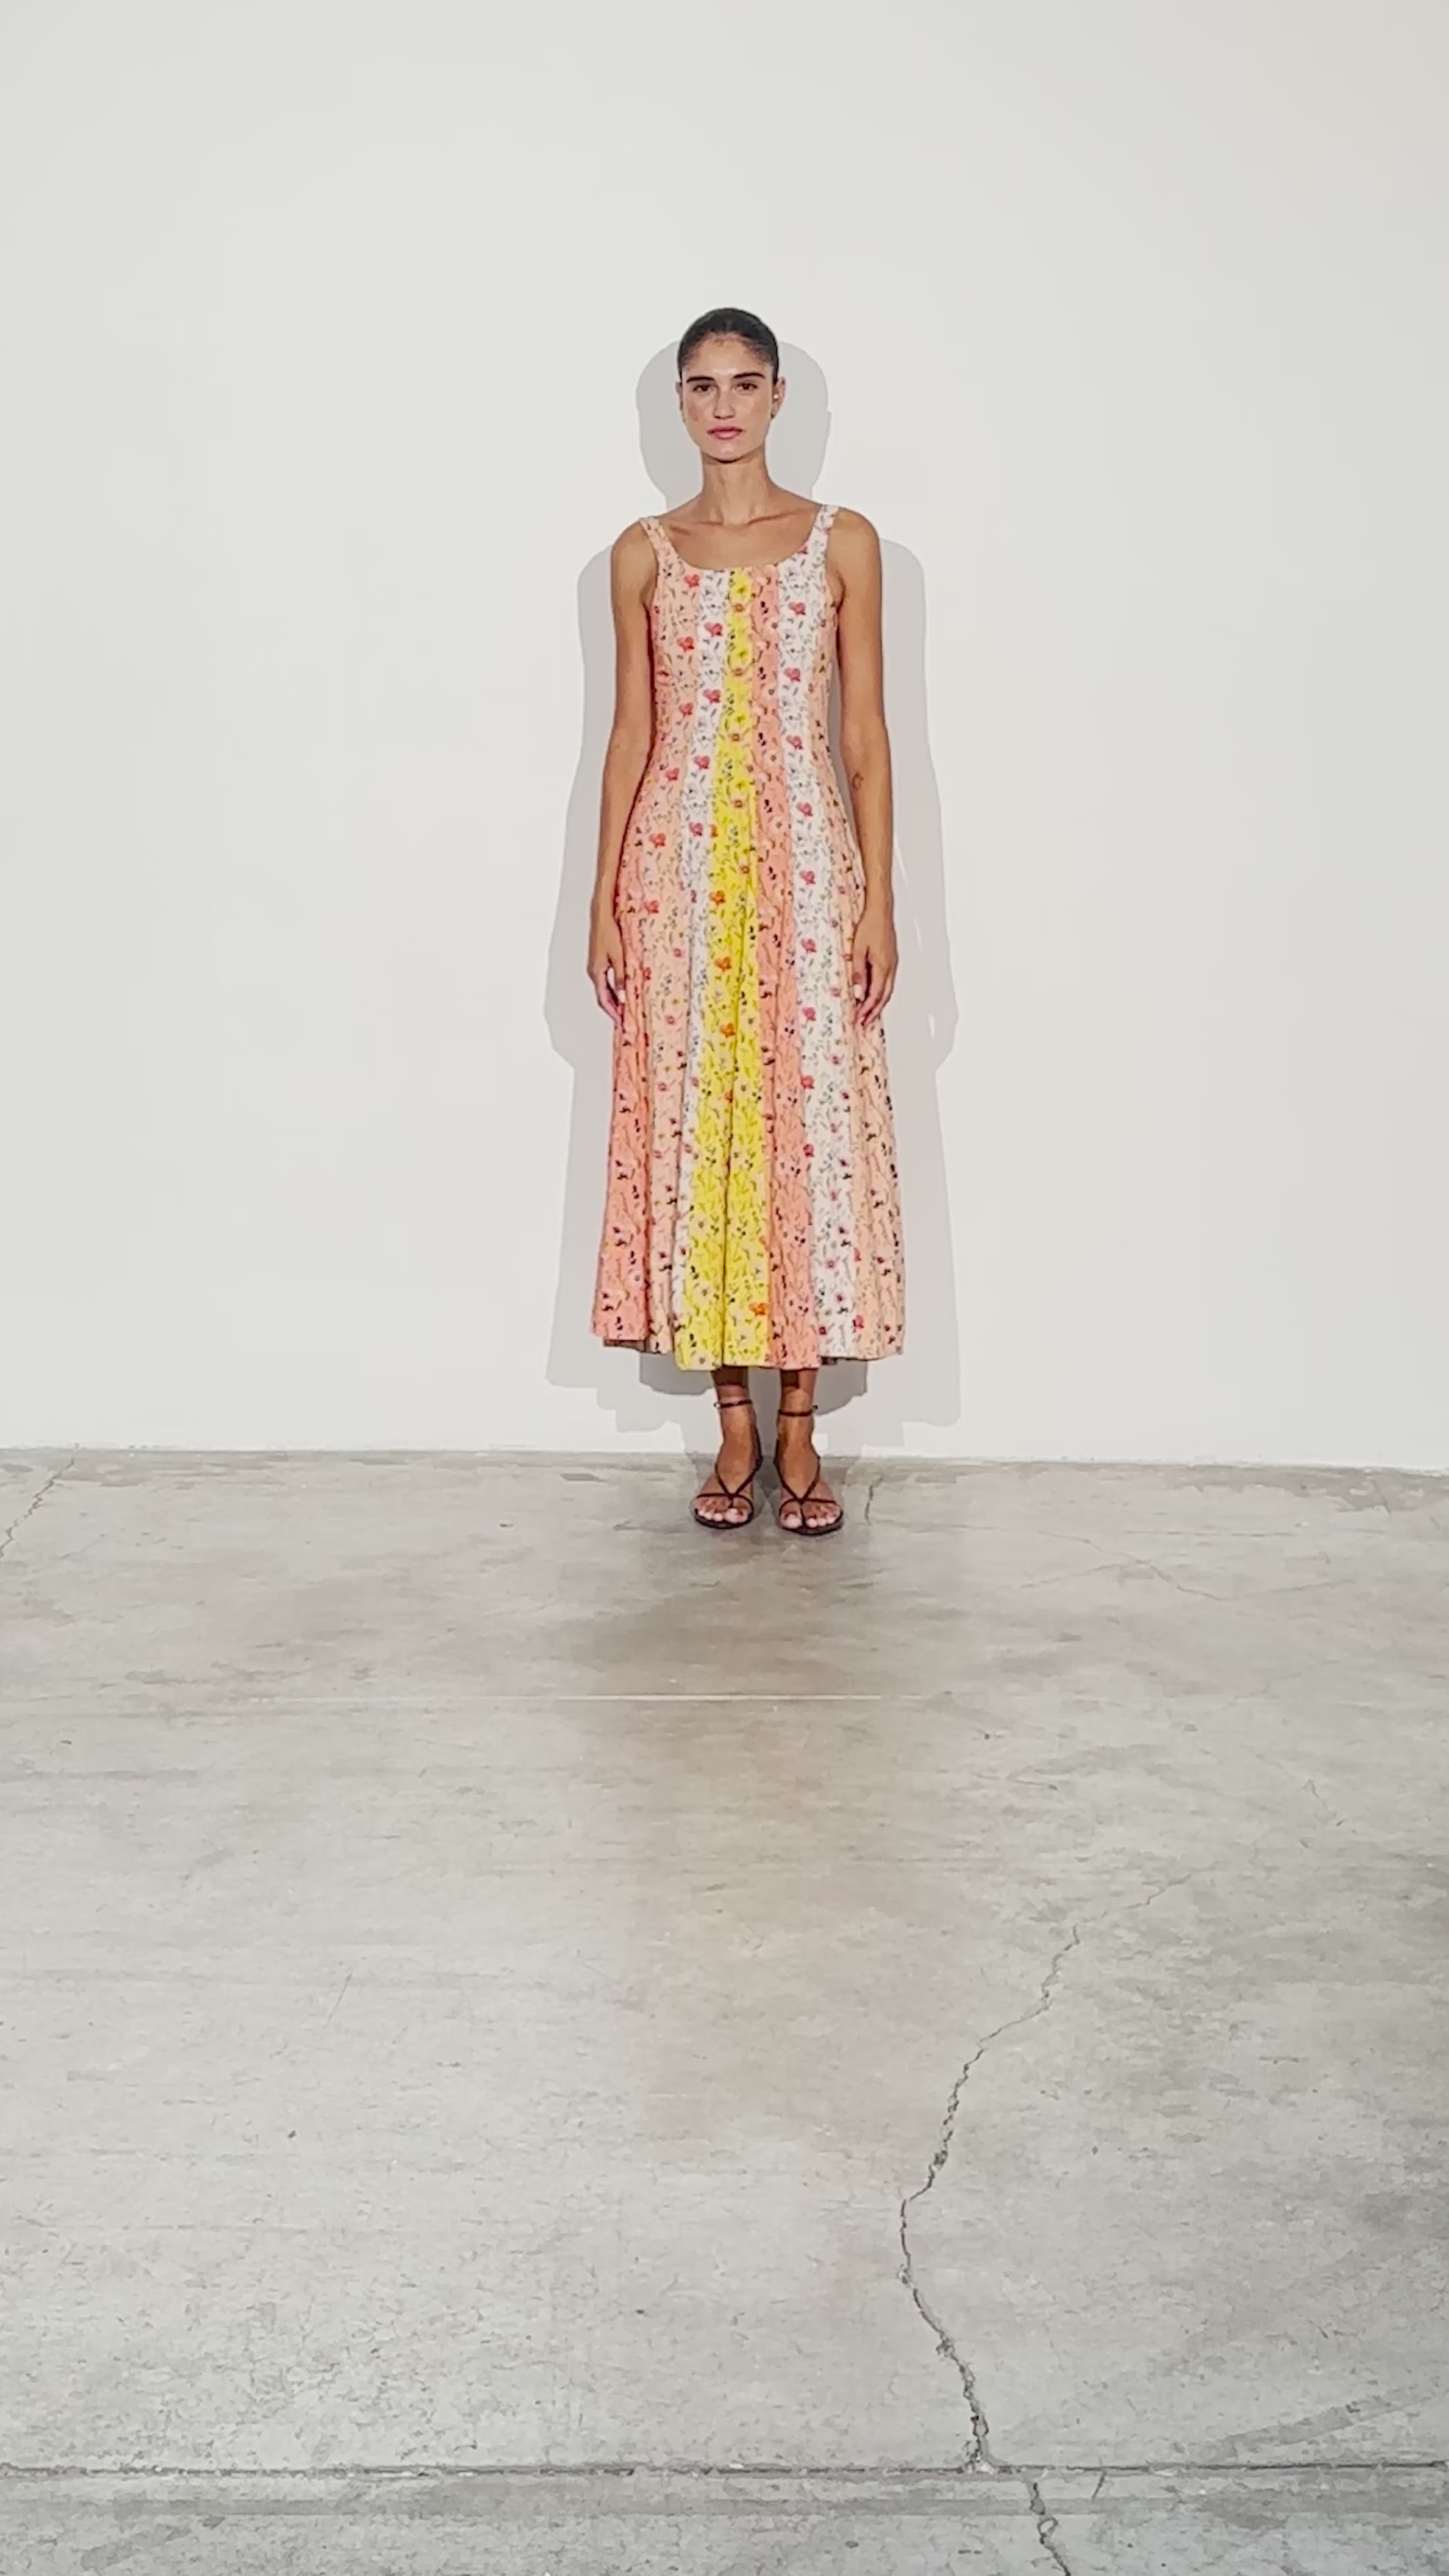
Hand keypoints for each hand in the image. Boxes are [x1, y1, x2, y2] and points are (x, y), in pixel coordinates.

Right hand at [589, 910, 626, 1024]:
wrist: (601, 917)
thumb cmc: (609, 933)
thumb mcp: (619, 957)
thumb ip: (621, 977)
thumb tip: (623, 996)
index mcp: (596, 972)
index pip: (604, 999)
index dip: (612, 1012)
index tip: (620, 1022)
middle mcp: (593, 972)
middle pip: (603, 997)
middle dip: (613, 1009)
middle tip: (624, 1019)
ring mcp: (595, 967)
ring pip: (604, 989)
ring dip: (613, 1000)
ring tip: (624, 1009)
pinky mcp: (598, 962)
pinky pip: (605, 981)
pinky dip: (613, 989)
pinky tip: (621, 991)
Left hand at [851, 904, 896, 1025]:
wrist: (880, 911)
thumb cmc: (869, 926)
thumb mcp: (858, 950)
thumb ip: (858, 973)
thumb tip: (858, 994)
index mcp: (882, 967)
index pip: (875, 995)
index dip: (867, 1009)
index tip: (859, 1019)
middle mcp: (890, 968)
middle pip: (884, 997)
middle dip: (874, 1012)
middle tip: (865, 1024)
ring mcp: (892, 964)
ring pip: (887, 991)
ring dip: (878, 1004)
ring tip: (868, 1015)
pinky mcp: (890, 960)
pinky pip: (887, 982)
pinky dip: (880, 993)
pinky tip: (873, 996)